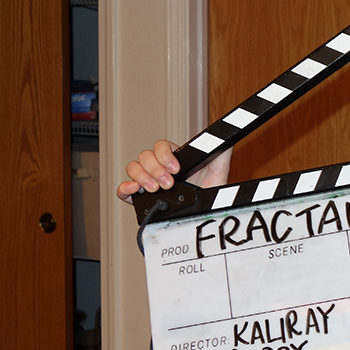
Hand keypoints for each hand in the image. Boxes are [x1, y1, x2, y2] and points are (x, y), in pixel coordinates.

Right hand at [116, 140, 232, 202]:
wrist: (206, 215)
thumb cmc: (211, 192)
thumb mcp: (219, 169)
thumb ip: (221, 150)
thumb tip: (227, 134)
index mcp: (174, 158)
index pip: (161, 146)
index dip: (164, 155)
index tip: (176, 169)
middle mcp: (159, 168)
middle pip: (145, 157)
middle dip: (155, 170)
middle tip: (169, 184)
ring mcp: (148, 182)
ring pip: (133, 168)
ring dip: (142, 177)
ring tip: (156, 190)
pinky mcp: (140, 198)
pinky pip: (123, 189)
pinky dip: (124, 188)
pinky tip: (134, 190)